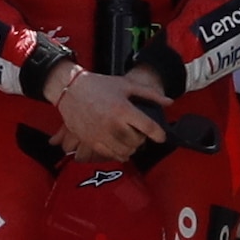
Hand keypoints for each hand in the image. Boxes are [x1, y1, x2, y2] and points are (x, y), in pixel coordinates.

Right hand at [46, 64, 169, 166]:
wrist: (70, 89)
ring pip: (125, 151)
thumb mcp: (126, 85)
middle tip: (140, 132)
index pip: (148, 127)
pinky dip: (119, 153)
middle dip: (142, 138)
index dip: (159, 134)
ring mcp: (101, 135)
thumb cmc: (98, 85)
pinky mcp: (91, 141)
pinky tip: (119, 145)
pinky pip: (111, 155)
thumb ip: (149, 94)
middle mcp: (113, 124)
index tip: (161, 136)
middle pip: (137, 141)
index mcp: (123, 109)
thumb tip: (169, 102)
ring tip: (129, 139)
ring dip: (132, 147)